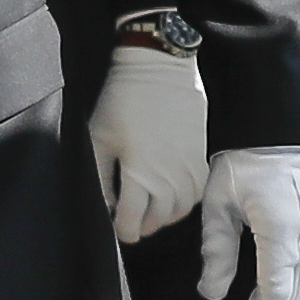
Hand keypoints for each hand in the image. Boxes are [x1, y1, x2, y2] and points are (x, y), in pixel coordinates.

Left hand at [85, 40, 207, 243]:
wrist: (160, 68)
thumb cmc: (124, 99)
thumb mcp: (99, 137)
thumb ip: (100, 177)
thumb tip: (105, 204)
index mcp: (140, 173)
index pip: (133, 220)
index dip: (122, 231)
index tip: (117, 229)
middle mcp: (168, 176)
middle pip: (158, 220)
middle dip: (142, 226)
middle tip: (131, 222)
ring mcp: (188, 167)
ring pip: (180, 210)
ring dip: (163, 217)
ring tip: (149, 212)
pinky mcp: (200, 156)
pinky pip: (196, 193)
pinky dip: (184, 202)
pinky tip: (170, 196)